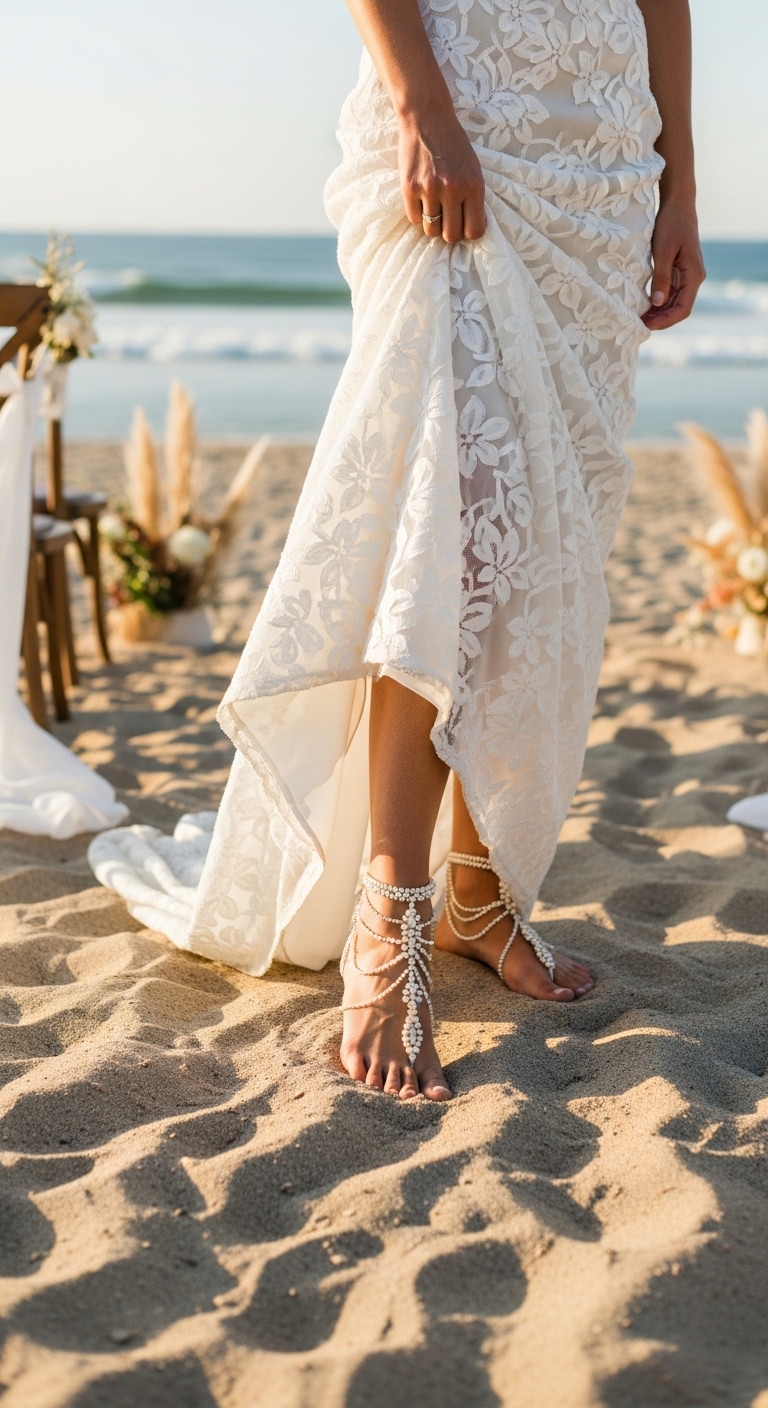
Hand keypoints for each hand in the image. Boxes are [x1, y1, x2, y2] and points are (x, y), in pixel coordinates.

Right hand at [398, 110, 485, 243]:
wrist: (427, 119)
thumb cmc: (453, 145)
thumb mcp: (473, 168)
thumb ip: (473, 197)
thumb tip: (470, 229)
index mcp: (473, 186)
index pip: (475, 231)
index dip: (469, 232)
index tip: (464, 225)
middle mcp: (453, 190)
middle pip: (451, 235)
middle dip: (449, 231)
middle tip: (447, 219)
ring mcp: (429, 189)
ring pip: (432, 230)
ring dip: (432, 223)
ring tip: (433, 207)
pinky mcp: (409, 187)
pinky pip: (414, 218)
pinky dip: (417, 213)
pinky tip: (420, 198)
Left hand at [641, 194, 705, 329]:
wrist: (678, 204)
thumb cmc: (671, 224)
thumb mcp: (663, 251)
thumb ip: (661, 277)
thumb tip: (657, 303)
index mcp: (694, 275)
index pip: (683, 308)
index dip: (666, 321)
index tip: (647, 326)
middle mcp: (694, 278)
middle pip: (679, 308)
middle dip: (660, 320)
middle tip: (638, 326)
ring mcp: (688, 275)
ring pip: (674, 302)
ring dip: (659, 312)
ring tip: (639, 319)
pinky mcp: (680, 271)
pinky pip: (671, 292)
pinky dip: (659, 301)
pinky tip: (645, 305)